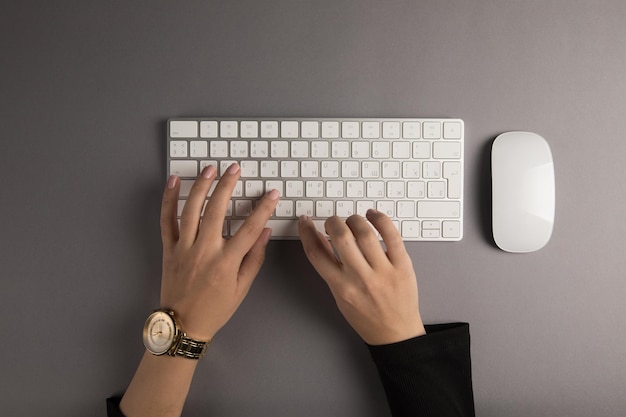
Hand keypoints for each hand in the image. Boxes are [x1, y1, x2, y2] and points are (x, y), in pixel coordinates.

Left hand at [159, 163, 278, 340]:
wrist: (183, 325)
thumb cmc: (215, 309)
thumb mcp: (242, 288)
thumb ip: (254, 258)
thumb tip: (264, 232)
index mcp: (226, 262)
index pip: (250, 228)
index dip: (263, 208)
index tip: (272, 193)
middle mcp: (204, 251)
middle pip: (216, 210)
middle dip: (227, 185)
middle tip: (235, 168)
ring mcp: (184, 248)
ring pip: (191, 210)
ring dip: (201, 186)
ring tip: (210, 169)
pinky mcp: (169, 249)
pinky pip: (166, 220)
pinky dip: (169, 200)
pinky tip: (174, 182)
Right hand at [298, 211, 425, 344]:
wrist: (395, 333)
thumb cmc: (366, 316)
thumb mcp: (339, 296)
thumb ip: (329, 268)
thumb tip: (317, 239)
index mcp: (341, 287)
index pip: (316, 253)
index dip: (306, 232)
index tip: (305, 221)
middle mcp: (361, 278)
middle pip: (340, 237)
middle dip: (333, 222)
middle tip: (333, 222)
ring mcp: (383, 271)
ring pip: (365, 232)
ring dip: (355, 220)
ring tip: (353, 221)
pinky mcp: (402, 265)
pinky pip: (392, 235)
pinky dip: (381, 220)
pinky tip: (373, 216)